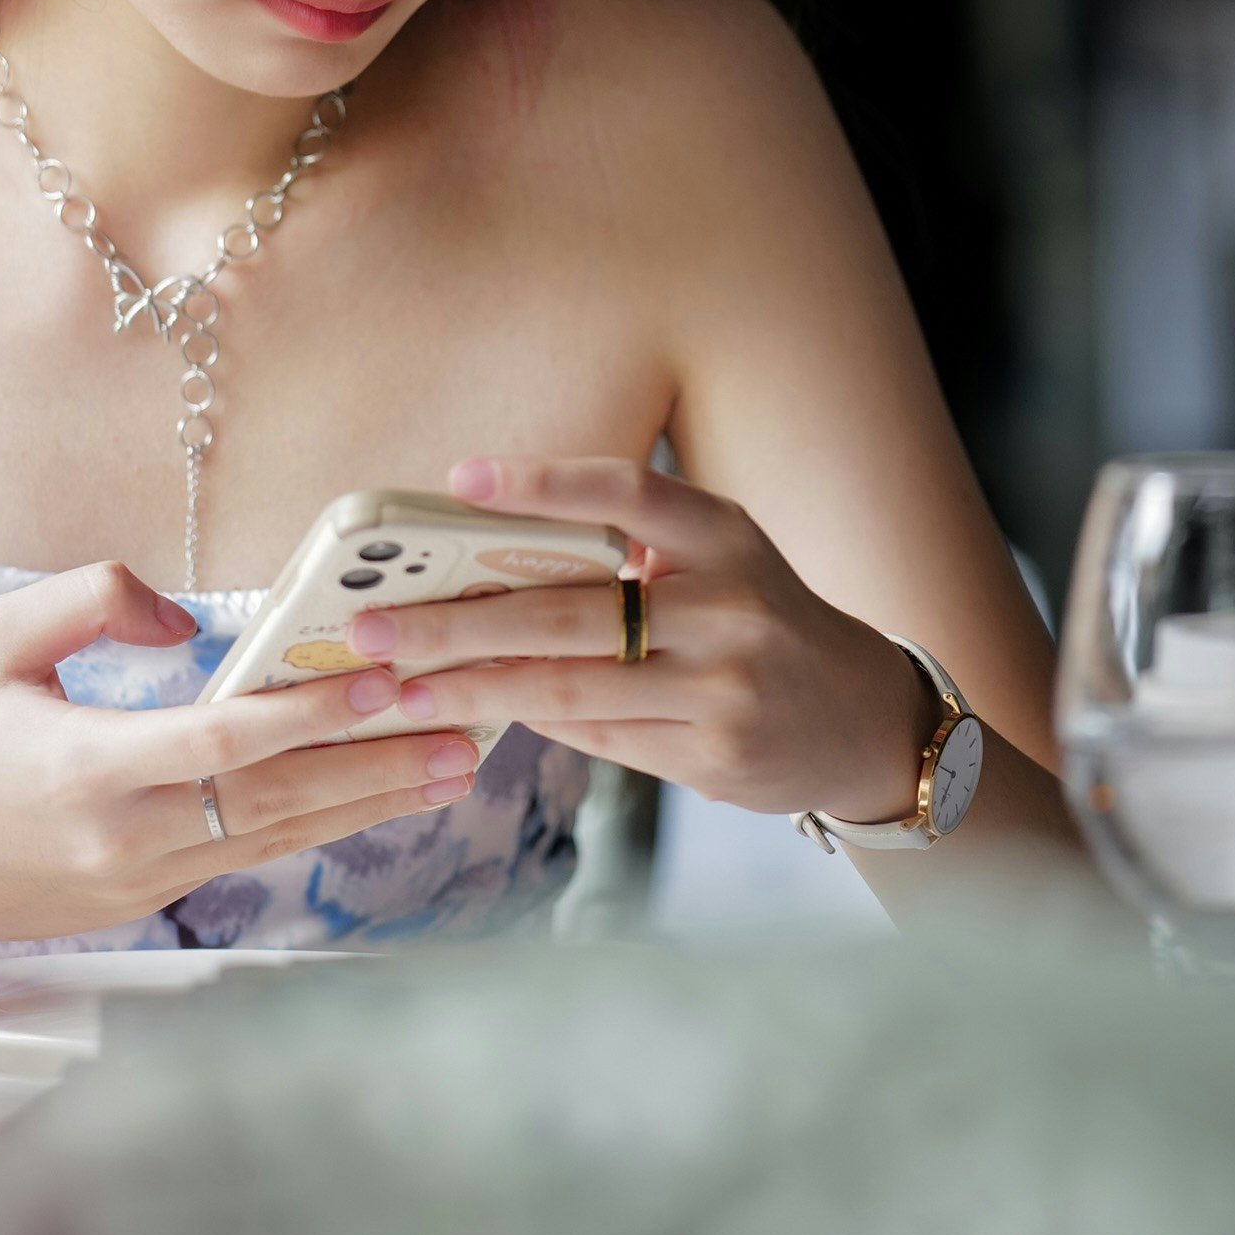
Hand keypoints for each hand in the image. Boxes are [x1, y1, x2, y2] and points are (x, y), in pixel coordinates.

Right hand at [0, 564, 486, 954]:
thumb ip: (93, 595)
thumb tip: (190, 616)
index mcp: (84, 770)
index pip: (225, 742)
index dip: (312, 715)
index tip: (387, 685)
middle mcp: (123, 839)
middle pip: (278, 801)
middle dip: (380, 765)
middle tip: (466, 731)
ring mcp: (137, 883)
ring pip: (277, 839)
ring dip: (369, 802)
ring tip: (451, 768)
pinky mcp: (142, 902)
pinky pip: (244, 854)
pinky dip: (314, 823)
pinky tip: (370, 798)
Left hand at [335, 456, 937, 824]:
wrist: (861, 718)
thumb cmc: (760, 621)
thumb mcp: (719, 561)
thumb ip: (628, 555)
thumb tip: (486, 560)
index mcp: (725, 534)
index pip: (627, 494)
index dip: (544, 484)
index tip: (460, 480)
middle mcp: (730, 604)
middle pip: (571, 611)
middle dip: (459, 621)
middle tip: (374, 624)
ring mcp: (724, 686)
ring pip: (571, 687)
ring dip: (471, 687)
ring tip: (397, 684)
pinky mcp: (714, 755)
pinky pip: (599, 735)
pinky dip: (528, 721)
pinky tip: (470, 713)